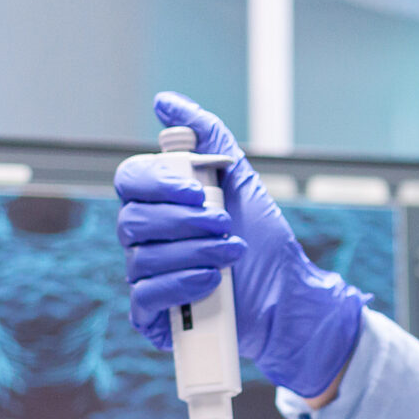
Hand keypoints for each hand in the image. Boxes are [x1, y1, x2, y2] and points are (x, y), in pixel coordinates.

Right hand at [113, 91, 368, 397]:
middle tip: (225, 225)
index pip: (130, 180)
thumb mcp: (241, 180)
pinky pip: (145, 298)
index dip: (159, 182)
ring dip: (193, 253)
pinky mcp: (155, 315)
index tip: (198, 190)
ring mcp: (147, 277)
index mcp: (159, 203)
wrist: (288, 297)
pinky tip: (210, 282)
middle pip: (132, 219)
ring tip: (231, 255)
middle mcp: (146, 238)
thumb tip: (167, 102)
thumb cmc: (264, 240)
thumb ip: (209, 137)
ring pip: (142, 258)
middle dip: (184, 222)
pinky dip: (180, 286)